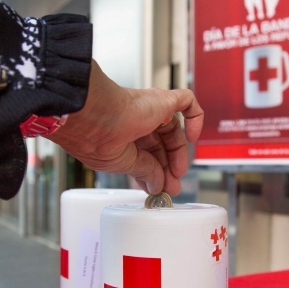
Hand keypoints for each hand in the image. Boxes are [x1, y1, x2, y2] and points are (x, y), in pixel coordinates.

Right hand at [47, 60, 203, 195]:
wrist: (93, 114)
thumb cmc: (95, 136)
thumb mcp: (123, 162)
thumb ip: (145, 171)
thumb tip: (158, 184)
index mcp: (120, 133)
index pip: (144, 152)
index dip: (153, 171)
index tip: (158, 188)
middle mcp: (134, 119)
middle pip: (159, 143)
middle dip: (166, 166)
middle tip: (172, 185)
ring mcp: (149, 108)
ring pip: (172, 128)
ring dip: (178, 152)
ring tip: (179, 172)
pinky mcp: (162, 99)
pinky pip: (186, 102)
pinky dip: (195, 118)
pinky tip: (193, 137)